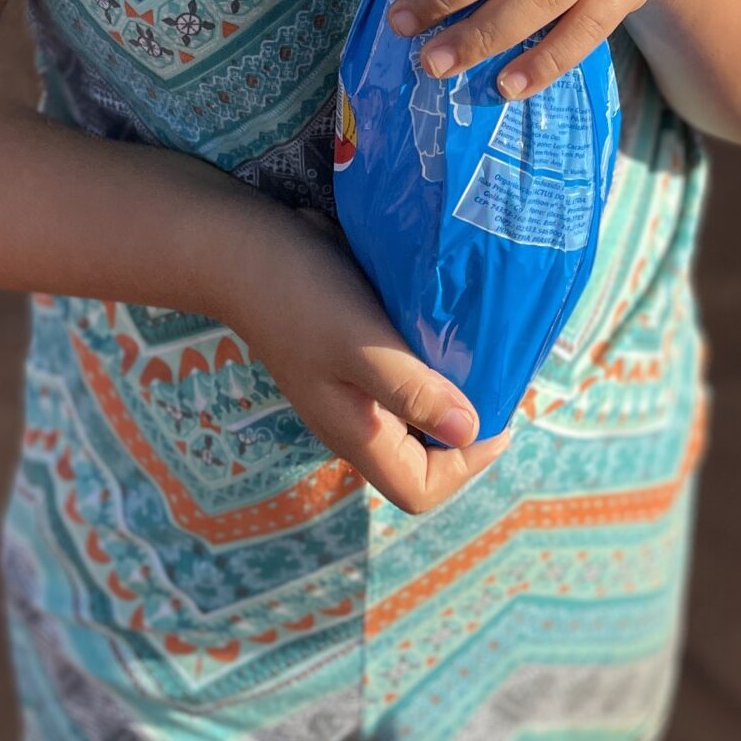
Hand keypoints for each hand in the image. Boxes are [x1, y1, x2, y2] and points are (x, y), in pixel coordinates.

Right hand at [228, 205, 511, 516]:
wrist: (242, 249)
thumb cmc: (301, 296)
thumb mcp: (361, 343)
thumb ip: (412, 391)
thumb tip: (469, 430)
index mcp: (357, 434)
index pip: (420, 490)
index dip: (466, 466)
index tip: (496, 414)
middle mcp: (355, 422)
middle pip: (421, 459)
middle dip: (465, 431)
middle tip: (498, 378)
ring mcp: (350, 389)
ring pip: (413, 417)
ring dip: (450, 395)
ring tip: (481, 355)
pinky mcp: (350, 355)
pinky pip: (401, 378)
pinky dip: (429, 365)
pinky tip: (445, 330)